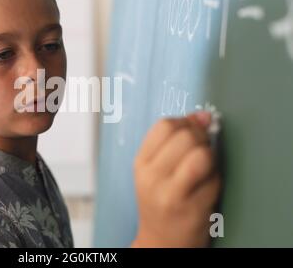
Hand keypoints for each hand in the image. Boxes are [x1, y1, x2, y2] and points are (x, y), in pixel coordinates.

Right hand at [132, 112, 220, 247]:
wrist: (163, 241)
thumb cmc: (161, 201)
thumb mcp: (155, 169)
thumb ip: (173, 141)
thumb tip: (202, 115)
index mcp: (141, 163)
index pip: (164, 125)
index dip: (186, 122)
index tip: (194, 128)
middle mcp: (152, 177)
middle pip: (185, 136)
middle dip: (201, 137)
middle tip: (202, 147)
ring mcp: (171, 193)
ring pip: (201, 154)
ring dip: (210, 155)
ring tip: (205, 165)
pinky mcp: (192, 208)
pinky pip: (213, 178)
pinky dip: (216, 176)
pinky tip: (208, 184)